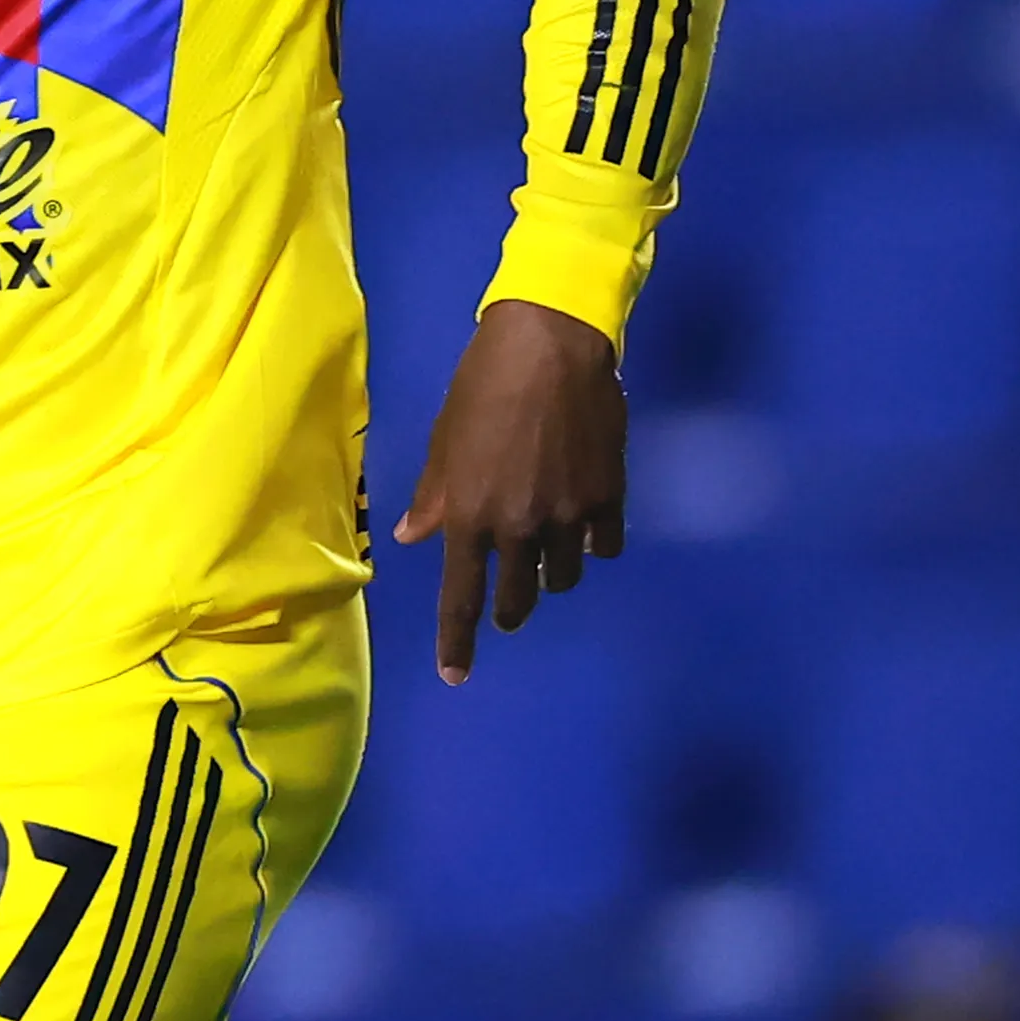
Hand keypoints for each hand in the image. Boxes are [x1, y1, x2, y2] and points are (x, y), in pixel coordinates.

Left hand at [394, 298, 626, 684]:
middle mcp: (518, 527)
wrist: (551, 344)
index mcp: (469, 515)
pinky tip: (586, 527)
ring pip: (563, 577)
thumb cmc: (483, 385)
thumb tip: (411, 536)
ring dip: (551, 575)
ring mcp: (568, 516)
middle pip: (518, 598)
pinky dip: (593, 544)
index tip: (455, 677)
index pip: (460, 597)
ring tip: (546, 555)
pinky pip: (604, 545)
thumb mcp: (445, 440)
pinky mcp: (608, 497)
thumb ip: (434, 496)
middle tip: (508, 608)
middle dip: (510, 610)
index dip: (457, 642)